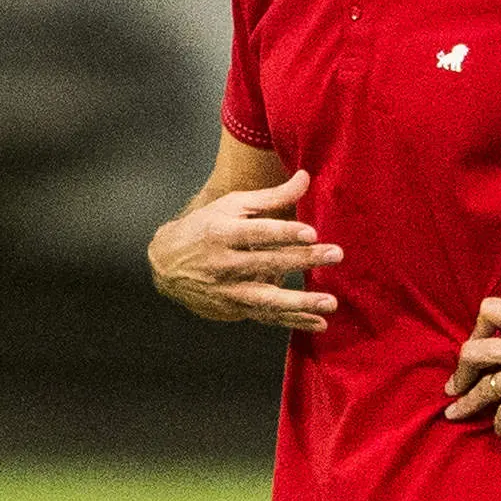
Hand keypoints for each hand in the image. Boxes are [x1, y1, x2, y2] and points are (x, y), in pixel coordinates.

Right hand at [148, 169, 341, 331]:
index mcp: (222, 232)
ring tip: (329, 301)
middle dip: (303, 260)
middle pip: (267, 262)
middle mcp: (223, 264)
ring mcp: (227, 290)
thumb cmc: (204, 228)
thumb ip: (271, 196)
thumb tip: (306, 177)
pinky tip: (318, 323)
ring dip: (300, 302)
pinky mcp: (233, 309)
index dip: (283, 232)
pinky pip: (267, 317)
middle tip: (335, 254)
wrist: (165, 264)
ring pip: (267, 298)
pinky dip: (293, 321)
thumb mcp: (232, 206)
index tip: (311, 232)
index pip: (256, 232)